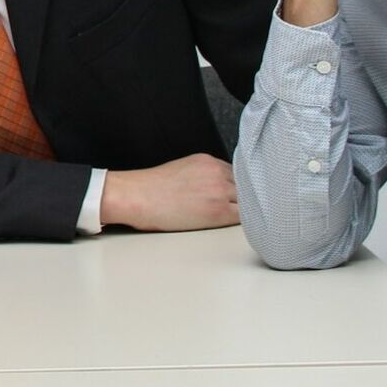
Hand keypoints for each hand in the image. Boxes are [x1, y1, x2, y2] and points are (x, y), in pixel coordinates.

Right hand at [101, 153, 239, 231]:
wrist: (138, 197)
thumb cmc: (151, 189)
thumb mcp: (181, 170)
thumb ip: (204, 175)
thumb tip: (216, 189)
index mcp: (207, 161)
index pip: (237, 173)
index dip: (238, 187)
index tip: (236, 197)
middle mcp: (216, 172)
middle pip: (246, 185)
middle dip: (243, 198)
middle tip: (239, 211)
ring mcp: (219, 190)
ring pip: (249, 201)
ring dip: (245, 210)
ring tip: (239, 220)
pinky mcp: (218, 210)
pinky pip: (244, 217)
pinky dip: (246, 221)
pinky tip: (240, 226)